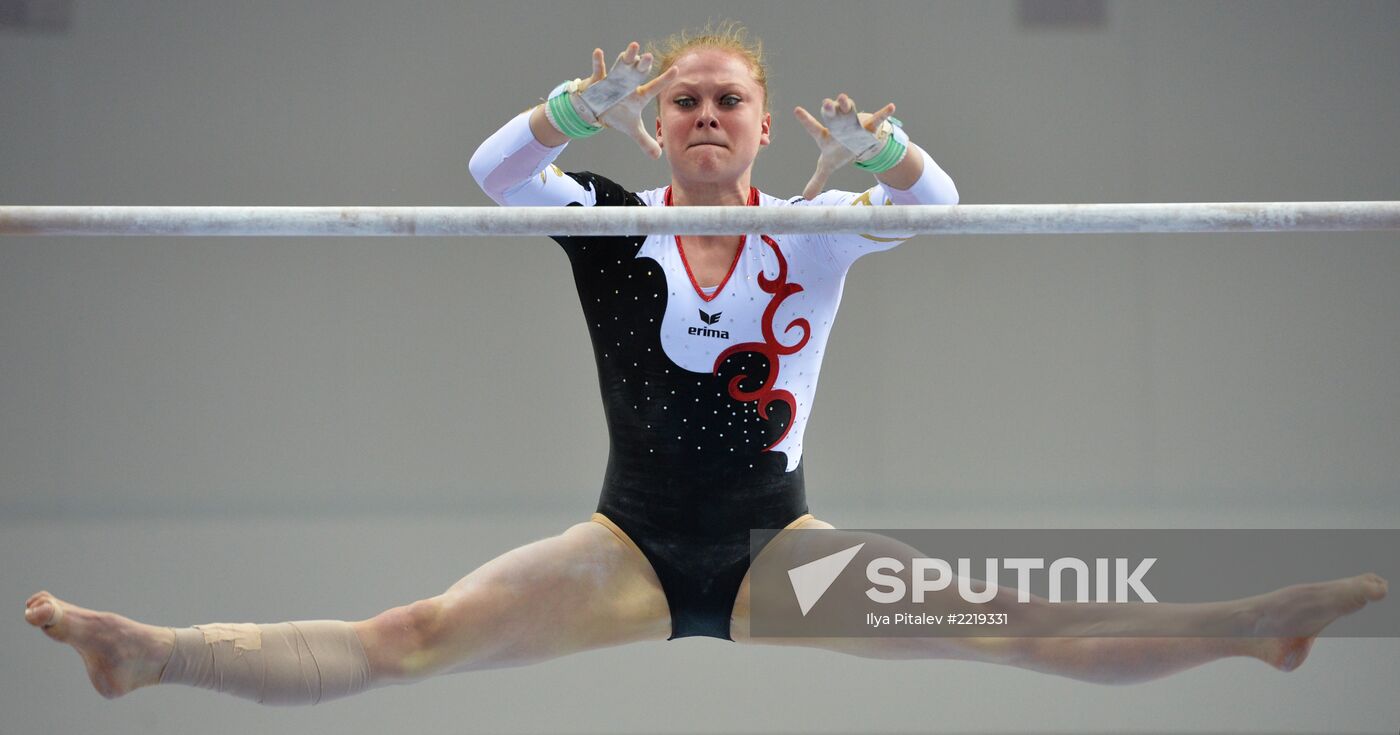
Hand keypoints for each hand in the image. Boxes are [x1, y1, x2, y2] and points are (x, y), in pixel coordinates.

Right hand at [576, 42, 678, 158]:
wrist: (596, 110)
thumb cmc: (617, 114)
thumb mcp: (632, 129)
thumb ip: (645, 141)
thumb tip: (658, 156)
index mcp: (638, 95)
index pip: (655, 87)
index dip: (665, 80)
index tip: (677, 70)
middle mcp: (628, 84)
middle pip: (638, 72)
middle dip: (643, 64)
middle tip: (649, 57)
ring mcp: (613, 80)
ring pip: (621, 66)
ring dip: (626, 57)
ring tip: (634, 47)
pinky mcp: (598, 81)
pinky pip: (598, 70)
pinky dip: (598, 62)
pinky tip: (599, 52)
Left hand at [793, 93, 896, 198]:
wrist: (855, 143)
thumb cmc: (838, 151)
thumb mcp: (828, 166)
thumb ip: (817, 180)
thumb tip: (806, 197)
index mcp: (826, 134)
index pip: (813, 127)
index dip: (805, 119)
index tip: (797, 110)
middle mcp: (838, 124)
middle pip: (831, 114)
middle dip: (829, 108)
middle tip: (826, 104)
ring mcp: (853, 122)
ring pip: (849, 110)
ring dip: (847, 104)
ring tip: (843, 98)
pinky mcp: (869, 125)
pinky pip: (877, 118)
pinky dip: (884, 113)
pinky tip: (891, 107)